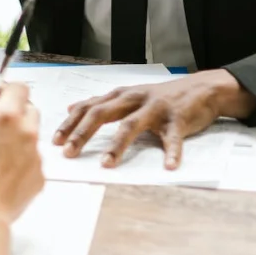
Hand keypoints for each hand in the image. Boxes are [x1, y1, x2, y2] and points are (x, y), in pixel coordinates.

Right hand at [0, 83, 43, 221]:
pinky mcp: (40, 175)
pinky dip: (21, 161)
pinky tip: (2, 172)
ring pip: (32, 136)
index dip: (8, 91)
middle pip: (30, 110)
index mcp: (6, 116)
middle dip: (16, 113)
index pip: (20, 88)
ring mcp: (36, 154)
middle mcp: (27, 131)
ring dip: (18, 138)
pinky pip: (33, 160)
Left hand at [53, 69, 255, 169]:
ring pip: (131, 126)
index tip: (54, 141)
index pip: (87, 108)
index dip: (70, 124)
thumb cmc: (159, 97)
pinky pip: (173, 138)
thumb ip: (100, 102)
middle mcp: (133, 99)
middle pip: (102, 114)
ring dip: (118, 146)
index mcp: (119, 96)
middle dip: (82, 133)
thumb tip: (71, 108)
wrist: (202, 88)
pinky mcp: (178, 119)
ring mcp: (155, 108)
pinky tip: (169, 166)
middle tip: (68, 152)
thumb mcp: (127, 95)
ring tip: (107, 164)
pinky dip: (171, 152)